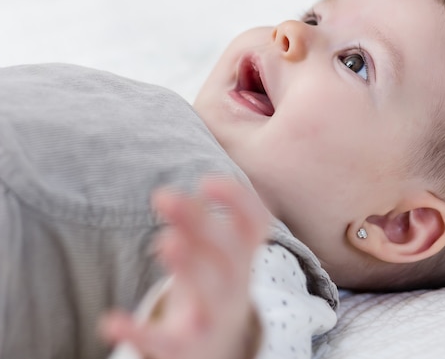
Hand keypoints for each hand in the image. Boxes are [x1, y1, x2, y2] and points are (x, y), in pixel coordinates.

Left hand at [101, 178, 268, 358]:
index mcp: (241, 256)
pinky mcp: (186, 346)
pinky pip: (167, 341)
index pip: (255, 224)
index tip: (206, 181)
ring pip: (212, 295)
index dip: (239, 200)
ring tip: (165, 240)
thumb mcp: (205, 252)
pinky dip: (140, 332)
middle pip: (229, 256)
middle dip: (202, 224)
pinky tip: (110, 321)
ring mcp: (213, 317)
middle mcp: (234, 284)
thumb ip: (191, 223)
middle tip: (164, 196)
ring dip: (191, 266)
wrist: (217, 346)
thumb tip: (168, 195)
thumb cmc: (207, 282)